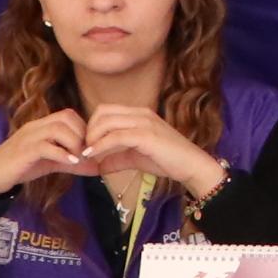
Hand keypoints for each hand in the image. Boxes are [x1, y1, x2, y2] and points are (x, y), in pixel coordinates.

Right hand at [0, 107, 89, 196]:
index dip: (84, 128)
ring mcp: (28, 137)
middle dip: (82, 135)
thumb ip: (73, 162)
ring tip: (77, 159)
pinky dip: (62, 155)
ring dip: (74, 144)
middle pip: (66, 117)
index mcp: (43, 125)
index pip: (69, 114)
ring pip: (57, 129)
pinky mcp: (23, 151)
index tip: (89, 146)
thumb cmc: (23, 165)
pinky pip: (45, 147)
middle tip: (85, 153)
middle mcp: (36, 126)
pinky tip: (70, 163)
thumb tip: (98, 167)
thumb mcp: (52, 163)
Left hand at [82, 102, 222, 200]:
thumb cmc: (168, 161)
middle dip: (89, 130)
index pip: (106, 110)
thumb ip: (117, 159)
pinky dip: (101, 146)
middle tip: (85, 149)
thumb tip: (98, 166)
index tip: (87, 144)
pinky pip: (116, 136)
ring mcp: (145, 123)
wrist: (193, 166)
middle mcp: (141, 113)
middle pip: (102, 112)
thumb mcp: (137, 158)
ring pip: (107, 122)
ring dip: (92, 138)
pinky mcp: (147, 135)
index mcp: (140, 114)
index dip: (92, 126)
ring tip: (87, 153)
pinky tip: (94, 156)